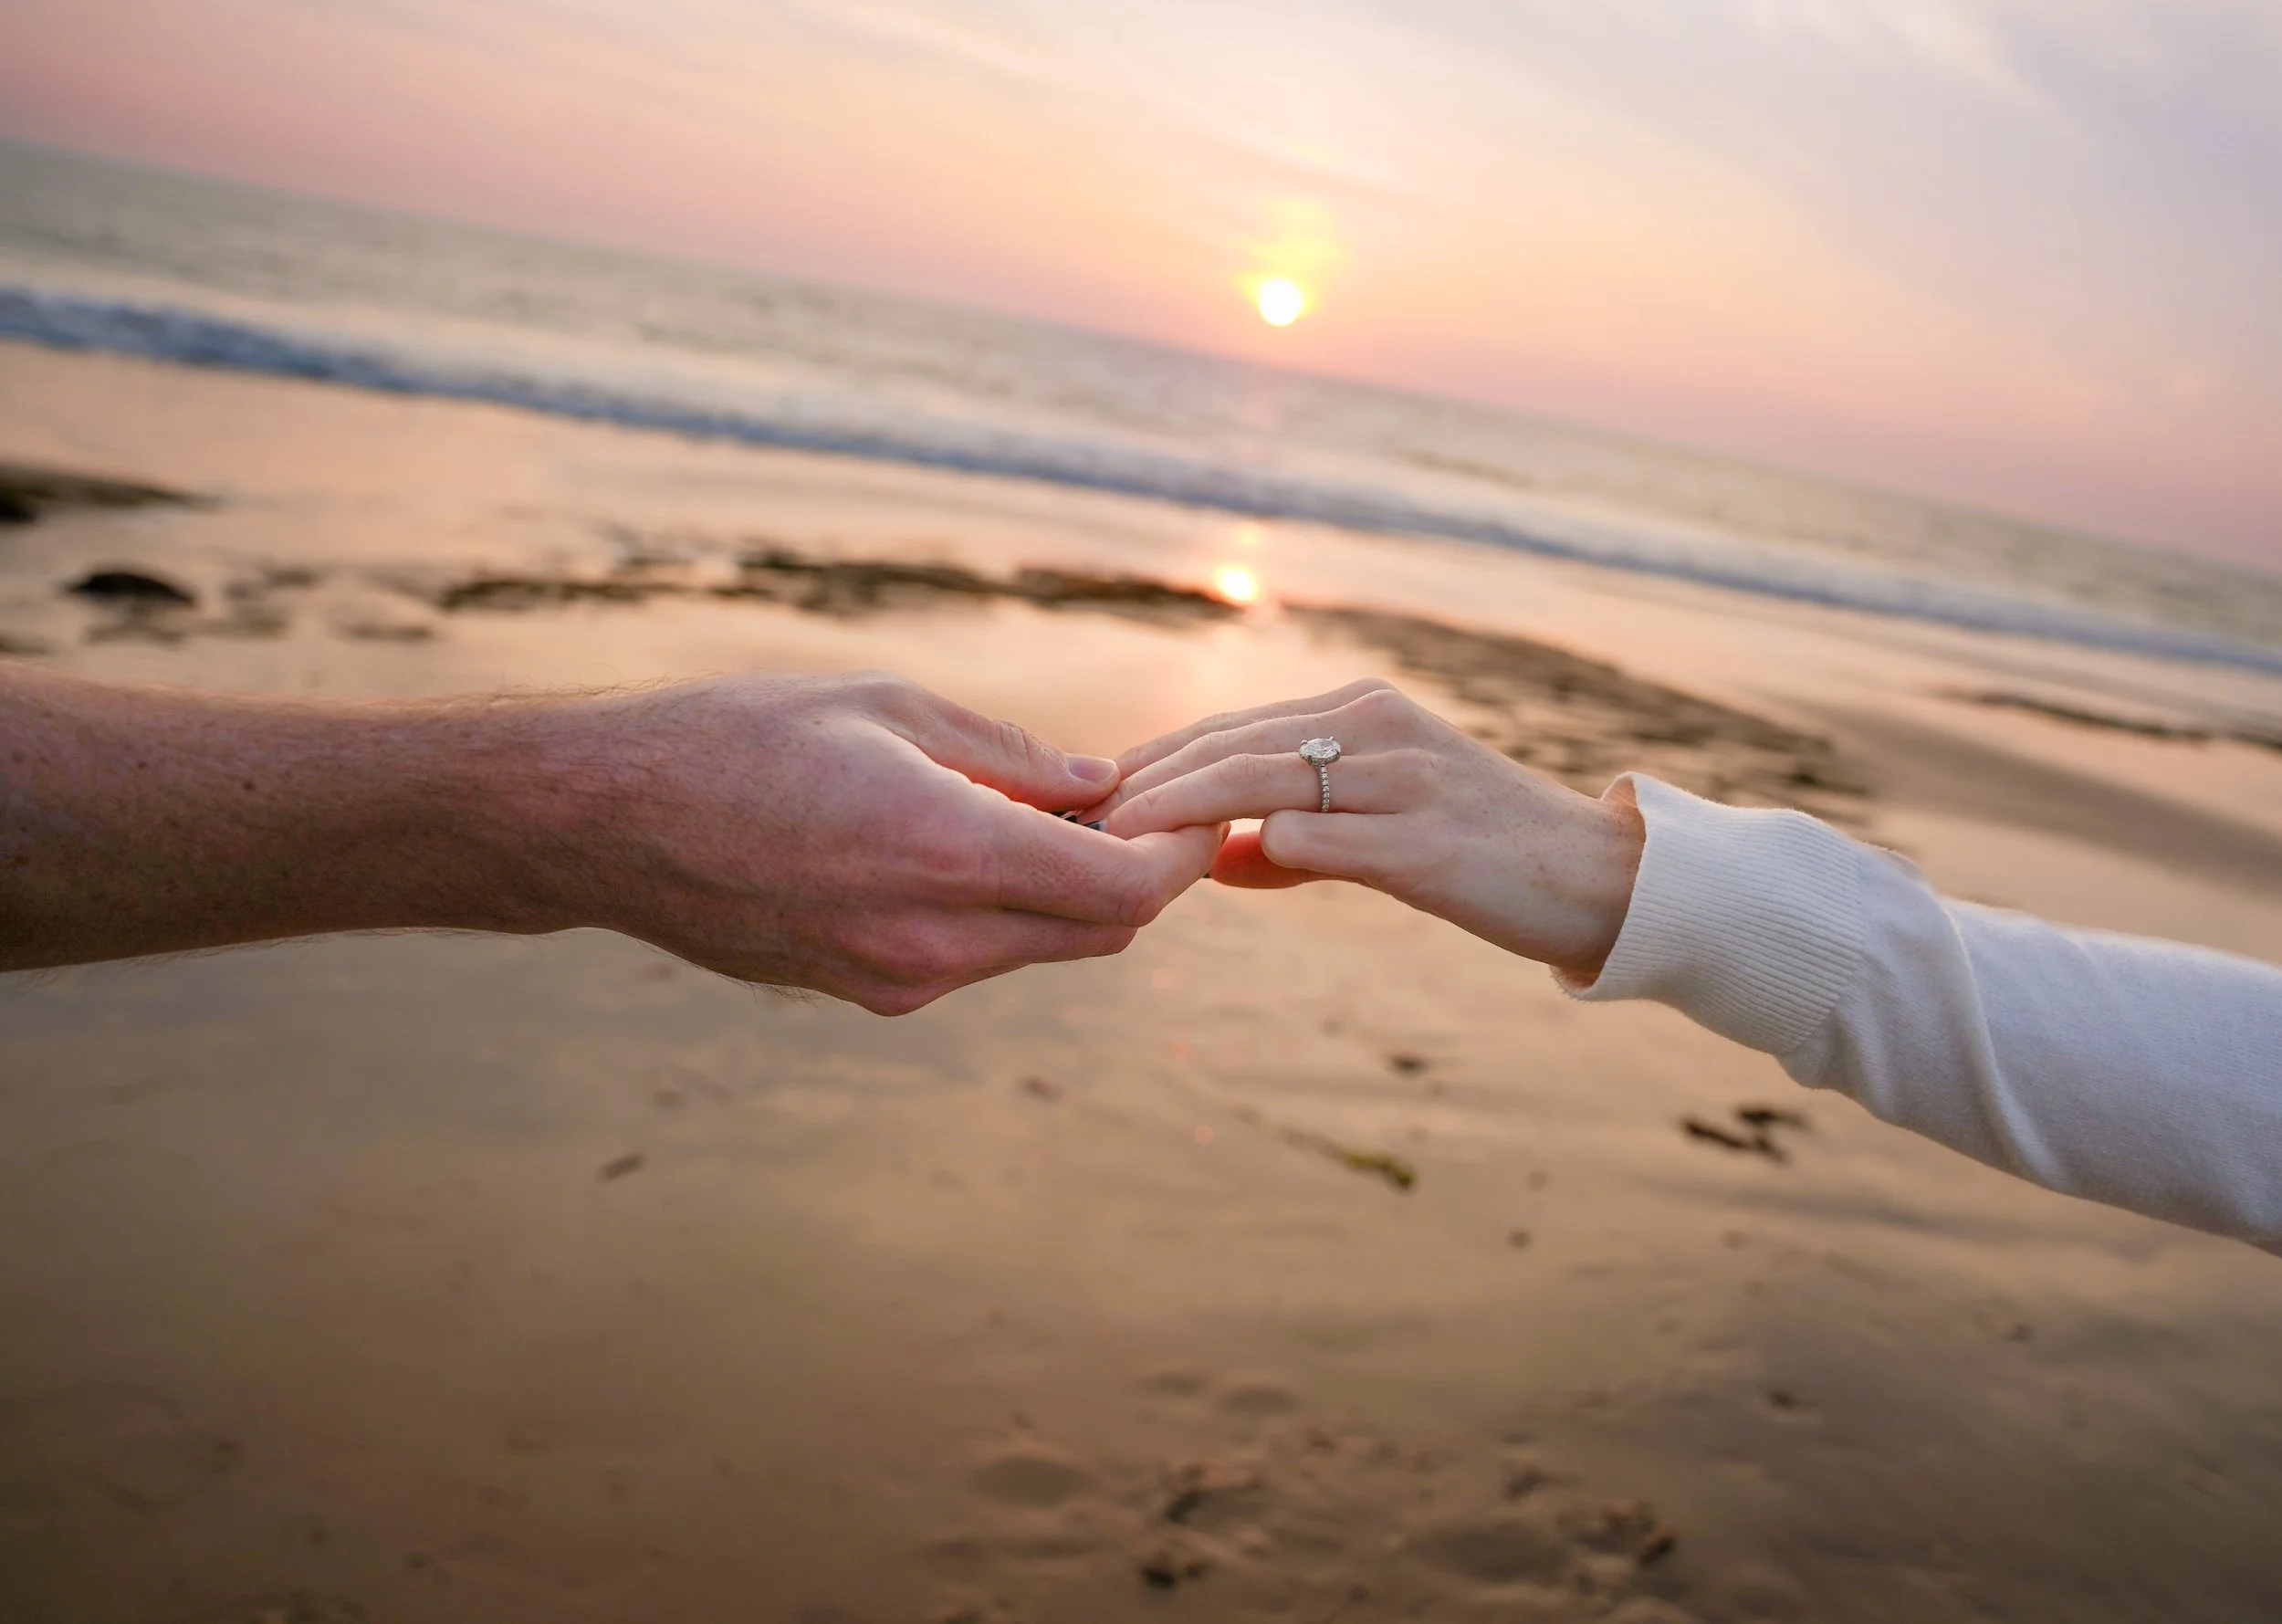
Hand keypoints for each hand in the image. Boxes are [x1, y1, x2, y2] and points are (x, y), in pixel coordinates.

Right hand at [535, 672, 1221, 1011]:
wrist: (604, 822)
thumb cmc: (736, 737)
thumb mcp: (886, 707)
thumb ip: (1011, 756)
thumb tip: (1100, 786)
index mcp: (945, 854)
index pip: (1123, 892)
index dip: (1181, 856)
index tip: (1198, 808)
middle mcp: (931, 941)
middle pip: (1101, 933)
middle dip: (1142, 875)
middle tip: (1145, 804)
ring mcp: (897, 979)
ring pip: (1044, 950)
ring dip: (1075, 892)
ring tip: (1059, 812)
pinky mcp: (867, 991)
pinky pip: (979, 959)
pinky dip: (1011, 911)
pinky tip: (984, 847)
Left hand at [1093, 680, 1643, 977]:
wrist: (1601, 881)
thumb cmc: (1486, 857)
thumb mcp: (1388, 829)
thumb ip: (1301, 840)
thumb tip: (1219, 864)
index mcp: (1363, 711)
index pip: (1232, 728)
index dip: (1155, 760)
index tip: (1087, 793)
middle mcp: (1376, 727)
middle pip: (1229, 746)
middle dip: (1144, 784)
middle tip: (1074, 822)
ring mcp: (1402, 779)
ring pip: (1258, 780)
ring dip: (1176, 813)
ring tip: (1113, 844)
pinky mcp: (1424, 842)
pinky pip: (1320, 837)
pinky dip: (1255, 852)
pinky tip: (1207, 874)